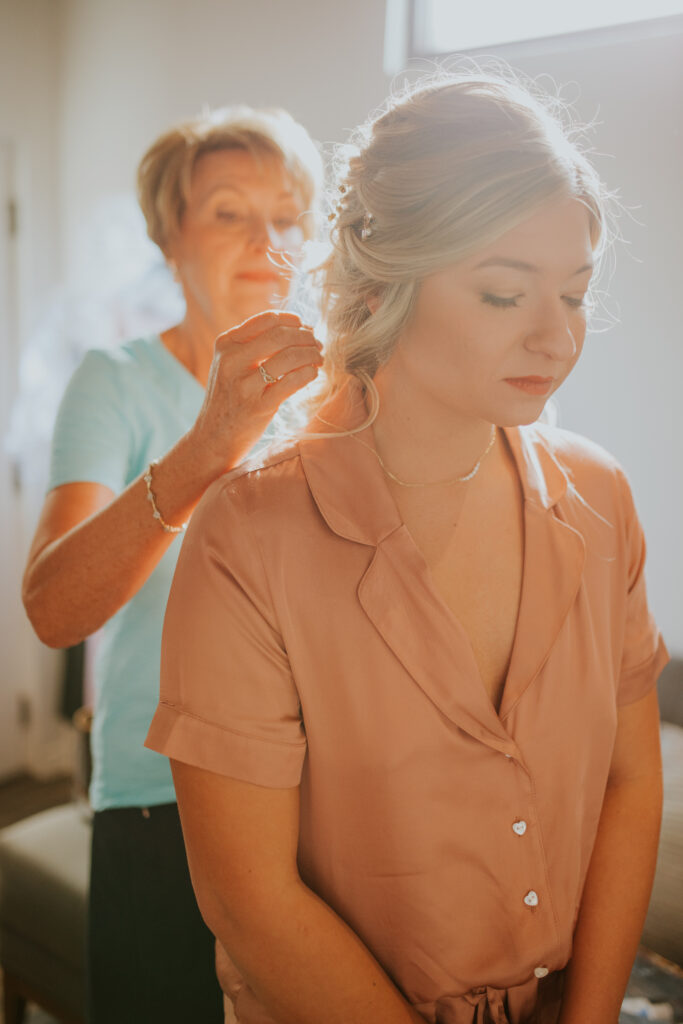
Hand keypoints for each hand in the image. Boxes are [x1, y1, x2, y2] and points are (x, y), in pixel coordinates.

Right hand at [188, 310, 322, 475]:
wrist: (212, 437)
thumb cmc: (229, 399)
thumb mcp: (229, 365)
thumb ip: (252, 345)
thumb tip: (295, 328)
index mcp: (226, 344)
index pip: (266, 320)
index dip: (292, 321)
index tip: (305, 327)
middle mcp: (231, 360)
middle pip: (280, 335)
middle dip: (306, 337)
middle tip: (318, 344)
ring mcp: (244, 384)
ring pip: (289, 357)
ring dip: (311, 354)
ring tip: (319, 358)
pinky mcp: (258, 406)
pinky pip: (292, 382)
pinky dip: (308, 374)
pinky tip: (313, 374)